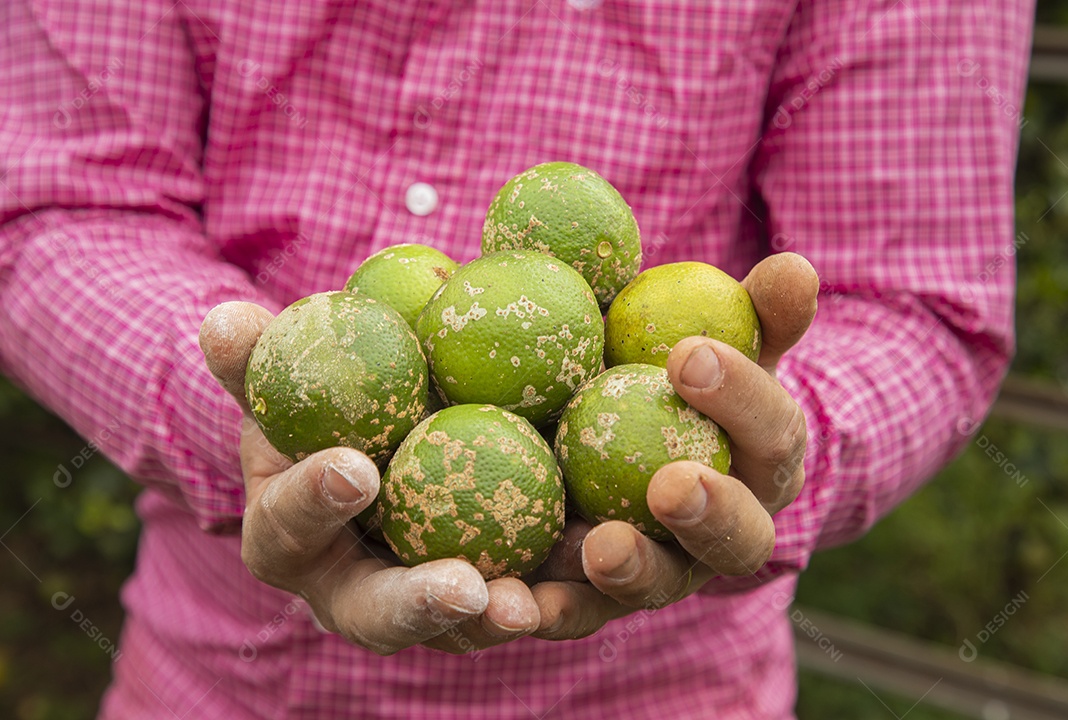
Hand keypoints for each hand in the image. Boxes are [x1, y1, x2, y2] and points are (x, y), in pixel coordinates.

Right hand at [200, 302, 541, 655]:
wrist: (379, 444)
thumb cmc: (324, 413)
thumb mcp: (286, 382)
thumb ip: (258, 360)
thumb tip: (221, 317)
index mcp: (290, 541)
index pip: (289, 529)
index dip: (313, 504)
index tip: (356, 469)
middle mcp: (353, 592)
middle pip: (380, 615)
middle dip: (419, 605)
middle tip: (466, 586)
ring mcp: (425, 603)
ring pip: (462, 629)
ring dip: (502, 617)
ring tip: (537, 601)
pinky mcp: (490, 595)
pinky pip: (530, 599)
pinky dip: (564, 588)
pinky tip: (601, 560)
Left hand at [527, 252, 818, 638]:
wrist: (631, 440)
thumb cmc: (678, 374)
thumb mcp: (714, 336)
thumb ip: (754, 311)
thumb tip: (794, 265)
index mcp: (764, 460)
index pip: (773, 431)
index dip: (743, 397)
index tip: (689, 355)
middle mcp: (727, 530)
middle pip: (740, 537)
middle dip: (713, 512)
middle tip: (672, 483)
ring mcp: (665, 571)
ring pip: (659, 585)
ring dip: (634, 571)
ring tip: (600, 547)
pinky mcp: (597, 599)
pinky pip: (574, 611)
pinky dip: (547, 609)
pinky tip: (510, 598)